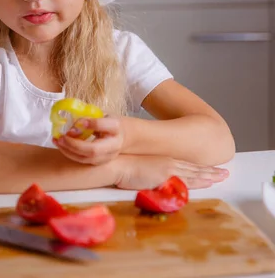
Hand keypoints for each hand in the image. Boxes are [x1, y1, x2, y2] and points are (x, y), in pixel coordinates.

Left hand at [53, 117, 124, 164]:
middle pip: (94, 149)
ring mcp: (107, 156)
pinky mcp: (100, 163)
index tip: (80, 121)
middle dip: (74, 144)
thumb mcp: (102, 114)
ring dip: (68, 150)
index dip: (92, 124)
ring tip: (57, 141)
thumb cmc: (108, 122)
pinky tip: (61, 146)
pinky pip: (83, 161)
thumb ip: (89, 117)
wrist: (121, 136)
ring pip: (86, 158)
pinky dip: (70, 154)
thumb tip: (71, 126)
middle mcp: (114, 144)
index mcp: (116, 127)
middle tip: (61, 137)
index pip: (105, 126)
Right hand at [114, 155, 229, 190]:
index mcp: (164, 161)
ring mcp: (169, 168)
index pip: (186, 166)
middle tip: (224, 173)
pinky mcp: (167, 174)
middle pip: (194, 168)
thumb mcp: (142, 170)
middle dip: (210, 171)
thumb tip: (157, 182)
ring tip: (222, 176)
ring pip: (195, 173)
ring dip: (209, 175)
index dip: (199, 168)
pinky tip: (209, 182)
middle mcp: (169, 163)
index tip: (211, 170)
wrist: (118, 164)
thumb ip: (153, 176)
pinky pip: (187, 180)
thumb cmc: (125, 167)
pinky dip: (200, 181)